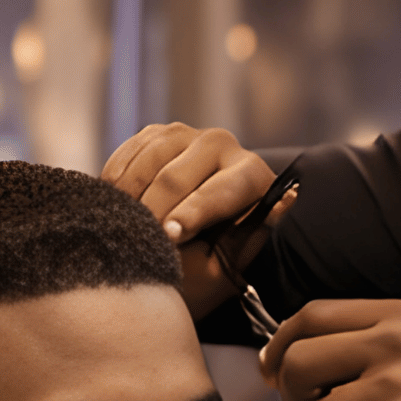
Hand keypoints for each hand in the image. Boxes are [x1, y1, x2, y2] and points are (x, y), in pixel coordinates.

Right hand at [103, 124, 295, 318]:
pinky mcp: (155, 134)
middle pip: (175, 177)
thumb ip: (248, 239)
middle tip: (135, 241)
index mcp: (251, 175)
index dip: (191, 215)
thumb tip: (288, 198)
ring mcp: (186, 134)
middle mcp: (222, 145)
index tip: (169, 237)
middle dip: (153, 212)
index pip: (219, 192)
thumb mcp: (228, 265)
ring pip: (148, 161)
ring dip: (130, 197)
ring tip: (121, 227)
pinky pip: (128, 154)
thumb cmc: (208, 266)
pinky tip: (112, 205)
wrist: (183, 251)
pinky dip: (115, 181)